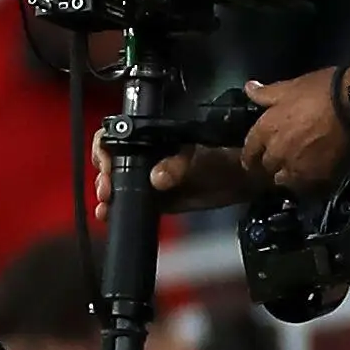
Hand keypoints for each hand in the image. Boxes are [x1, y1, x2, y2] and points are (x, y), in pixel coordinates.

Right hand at [94, 130, 254, 215]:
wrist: (246, 179)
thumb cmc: (224, 155)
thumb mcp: (199, 154)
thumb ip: (177, 164)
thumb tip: (156, 178)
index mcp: (152, 136)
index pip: (115, 137)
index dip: (104, 150)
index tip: (107, 165)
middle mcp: (146, 155)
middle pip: (111, 163)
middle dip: (103, 176)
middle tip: (106, 189)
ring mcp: (149, 178)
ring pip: (117, 185)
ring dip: (107, 195)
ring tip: (106, 204)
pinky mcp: (157, 200)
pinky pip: (132, 203)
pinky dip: (117, 210)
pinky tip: (108, 214)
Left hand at [238, 70, 349, 191]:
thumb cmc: (321, 92)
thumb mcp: (288, 88)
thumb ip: (265, 94)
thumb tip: (249, 88)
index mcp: (265, 131)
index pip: (249, 153)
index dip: (251, 156)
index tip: (255, 158)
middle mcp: (276, 153)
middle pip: (267, 168)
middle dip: (271, 165)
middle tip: (281, 160)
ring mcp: (297, 167)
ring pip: (285, 181)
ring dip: (289, 177)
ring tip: (298, 170)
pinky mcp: (320, 177)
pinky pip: (308, 188)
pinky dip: (309, 184)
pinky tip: (315, 176)